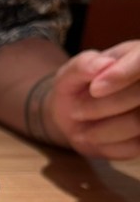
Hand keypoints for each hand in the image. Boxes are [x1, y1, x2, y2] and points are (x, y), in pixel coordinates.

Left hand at [47, 41, 139, 159]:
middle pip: (139, 94)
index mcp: (138, 55)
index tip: (95, 89)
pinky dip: (107, 146)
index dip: (122, 75)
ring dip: (101, 130)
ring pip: (137, 122)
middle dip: (102, 107)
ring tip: (81, 129)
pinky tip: (94, 138)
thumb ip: (83, 65)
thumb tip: (103, 64)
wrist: (76, 116)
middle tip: (75, 112)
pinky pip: (134, 146)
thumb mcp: (69, 75)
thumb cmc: (76, 88)